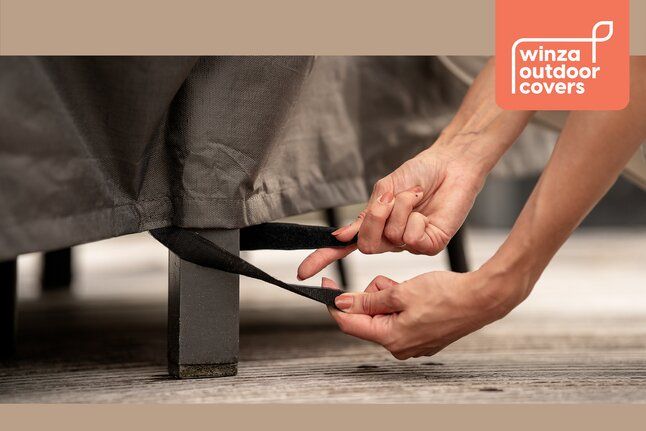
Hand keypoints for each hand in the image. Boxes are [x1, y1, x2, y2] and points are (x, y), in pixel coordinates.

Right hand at [298, 143, 485, 279]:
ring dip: (400, 209)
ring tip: (415, 196)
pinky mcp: (431, 245)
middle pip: (367, 246)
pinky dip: (415, 218)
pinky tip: (426, 209)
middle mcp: (392, 239)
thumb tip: (340, 236)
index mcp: (377, 226)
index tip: (302, 272)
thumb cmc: (419, 174)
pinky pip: (412, 239)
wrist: (451, 164)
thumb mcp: (384, 190)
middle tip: (387, 199)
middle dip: (374, 219)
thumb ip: (366, 214)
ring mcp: (411, 244)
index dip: (323, 257)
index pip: (346, 246)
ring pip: (391, 238)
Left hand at [321, 267, 525, 358]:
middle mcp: (399, 346)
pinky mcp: (422, 335)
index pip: (349, 323)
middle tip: (390, 282)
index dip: (334, 302)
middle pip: (367, 317)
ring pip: (383, 314)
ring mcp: (412, 342)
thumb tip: (341, 303)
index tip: (326, 284)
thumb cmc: (445, 294)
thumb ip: (368, 300)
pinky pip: (399, 316)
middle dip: (371, 296)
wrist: (481, 298)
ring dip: (387, 296)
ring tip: (408, 287)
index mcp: (391, 338)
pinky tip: (416, 293)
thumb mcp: (401, 292)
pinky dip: (400, 302)